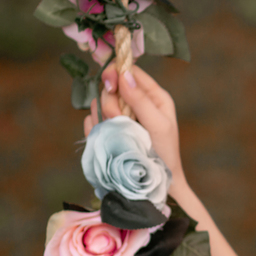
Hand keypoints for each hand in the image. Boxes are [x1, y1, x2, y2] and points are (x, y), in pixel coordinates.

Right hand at [83, 64, 186, 191]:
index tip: (109, 85)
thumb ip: (141, 100)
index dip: (116, 73)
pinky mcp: (108, 130)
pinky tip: (109, 142)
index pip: (129, 71)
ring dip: (105, 119)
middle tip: (121, 121)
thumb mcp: (158, 126)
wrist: (154, 184)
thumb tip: (124, 74)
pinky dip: (96, 129)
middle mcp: (135, 103)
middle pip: (110, 87)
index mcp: (153, 97)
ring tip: (120, 136)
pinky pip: (91, 120)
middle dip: (112, 104)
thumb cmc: (165, 155)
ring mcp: (120, 116)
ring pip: (98, 103)